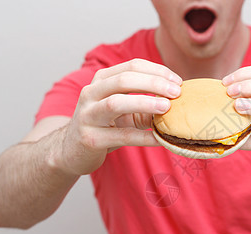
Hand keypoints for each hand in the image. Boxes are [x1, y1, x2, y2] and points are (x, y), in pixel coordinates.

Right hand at [59, 59, 181, 174]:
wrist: (72, 150)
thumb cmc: (104, 126)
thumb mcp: (125, 110)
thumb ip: (146, 103)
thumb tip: (177, 102)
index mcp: (102, 80)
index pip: (132, 66)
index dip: (158, 71)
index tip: (178, 81)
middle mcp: (91, 93)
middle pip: (124, 80)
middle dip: (154, 83)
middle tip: (176, 92)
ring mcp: (88, 115)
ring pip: (116, 103)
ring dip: (145, 103)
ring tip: (167, 107)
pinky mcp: (91, 139)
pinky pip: (121, 136)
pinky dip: (143, 137)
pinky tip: (160, 139)